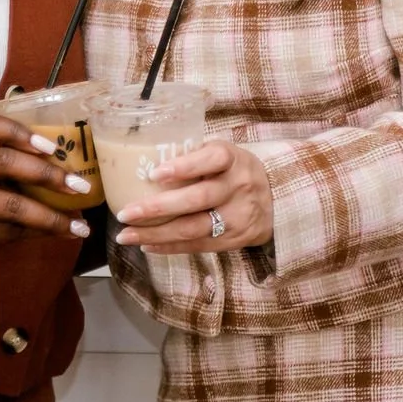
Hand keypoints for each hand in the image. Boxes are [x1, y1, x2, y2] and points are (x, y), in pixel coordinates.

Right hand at [0, 113, 94, 270]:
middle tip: (78, 183)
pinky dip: (40, 232)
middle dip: (45, 173)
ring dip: (49, 215)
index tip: (48, 144)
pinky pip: (10, 231)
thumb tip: (66, 160)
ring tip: (79, 224)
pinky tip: (64, 232)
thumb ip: (4, 157)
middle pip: (2, 163)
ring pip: (10, 206)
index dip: (17, 131)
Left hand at [112, 141, 273, 253]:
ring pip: (193, 228)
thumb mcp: (224, 154)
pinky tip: (146, 244)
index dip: (184, 166)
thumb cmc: (235, 171)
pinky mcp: (234, 239)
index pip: (212, 159)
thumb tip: (145, 160)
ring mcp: (237, 216)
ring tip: (126, 235)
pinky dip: (169, 246)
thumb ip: (194, 155)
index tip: (155, 173)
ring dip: (156, 233)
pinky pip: (198, 245)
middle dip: (157, 208)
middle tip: (125, 212)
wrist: (277, 200)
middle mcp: (237, 187)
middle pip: (197, 199)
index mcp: (233, 159)